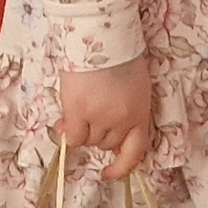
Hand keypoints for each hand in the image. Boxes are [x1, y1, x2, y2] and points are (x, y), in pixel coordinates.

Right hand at [56, 59, 153, 184]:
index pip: (135, 151)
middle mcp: (122, 120)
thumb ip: (123, 111)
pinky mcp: (79, 111)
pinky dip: (69, 131)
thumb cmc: (120, 55)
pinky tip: (67, 118)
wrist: (102, 35)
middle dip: (98, 134)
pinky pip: (72, 136)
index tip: (110, 173)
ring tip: (78, 107)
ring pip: (88, 141)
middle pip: (106, 143)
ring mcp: (100, 117)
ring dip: (83, 130)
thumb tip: (99, 137)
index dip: (122, 166)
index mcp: (140, 113)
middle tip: (89, 116)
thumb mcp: (133, 86)